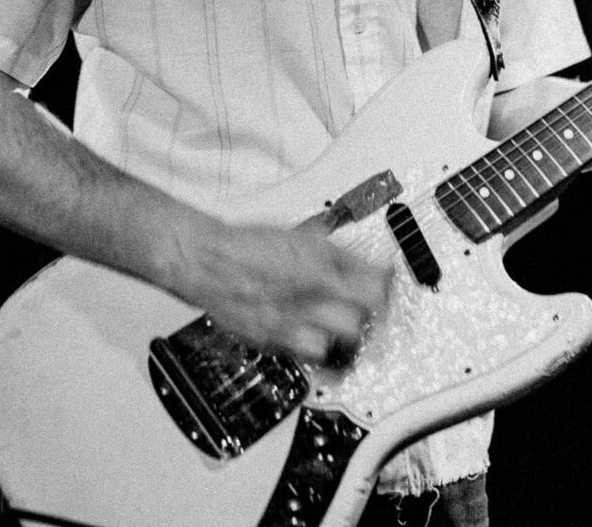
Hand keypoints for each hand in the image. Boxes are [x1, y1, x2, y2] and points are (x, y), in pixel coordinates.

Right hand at [177, 221, 391, 362]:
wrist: (206, 262)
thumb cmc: (249, 245)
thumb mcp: (304, 236)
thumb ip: (341, 254)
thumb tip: (372, 263)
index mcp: (318, 273)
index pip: (374, 291)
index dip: (384, 288)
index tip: (384, 284)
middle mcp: (306, 304)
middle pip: (358, 325)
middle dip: (364, 314)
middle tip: (362, 304)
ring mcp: (287, 328)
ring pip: (335, 347)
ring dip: (341, 336)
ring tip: (338, 323)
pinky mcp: (271, 343)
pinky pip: (306, 355)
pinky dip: (315, 346)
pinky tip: (314, 334)